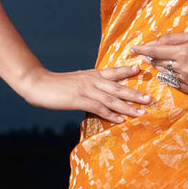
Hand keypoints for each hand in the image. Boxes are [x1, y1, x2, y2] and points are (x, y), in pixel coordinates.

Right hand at [19, 63, 154, 122]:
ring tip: (142, 112)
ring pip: (112, 98)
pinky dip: (111, 114)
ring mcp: (86, 90)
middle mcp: (92, 80)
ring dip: (128, 106)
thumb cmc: (56, 85)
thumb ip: (89, 84)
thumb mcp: (76, 80)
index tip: (141, 69)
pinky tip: (120, 120)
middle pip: (118, 87)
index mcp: (91, 74)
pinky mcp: (79, 100)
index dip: (127, 70)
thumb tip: (101, 91)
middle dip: (135, 93)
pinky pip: (98, 108)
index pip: (113, 71)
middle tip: (150, 98)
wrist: (37, 83)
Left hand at [128, 30, 187, 97]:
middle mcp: (182, 67)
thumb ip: (174, 38)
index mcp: (184, 52)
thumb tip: (154, 42)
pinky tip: (171, 70)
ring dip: (158, 66)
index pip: (156, 50)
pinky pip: (172, 81)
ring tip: (158, 59)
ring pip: (163, 72)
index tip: (132, 48)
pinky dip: (168, 75)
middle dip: (150, 57)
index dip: (143, 49)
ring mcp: (186, 80)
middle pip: (157, 62)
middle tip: (145, 52)